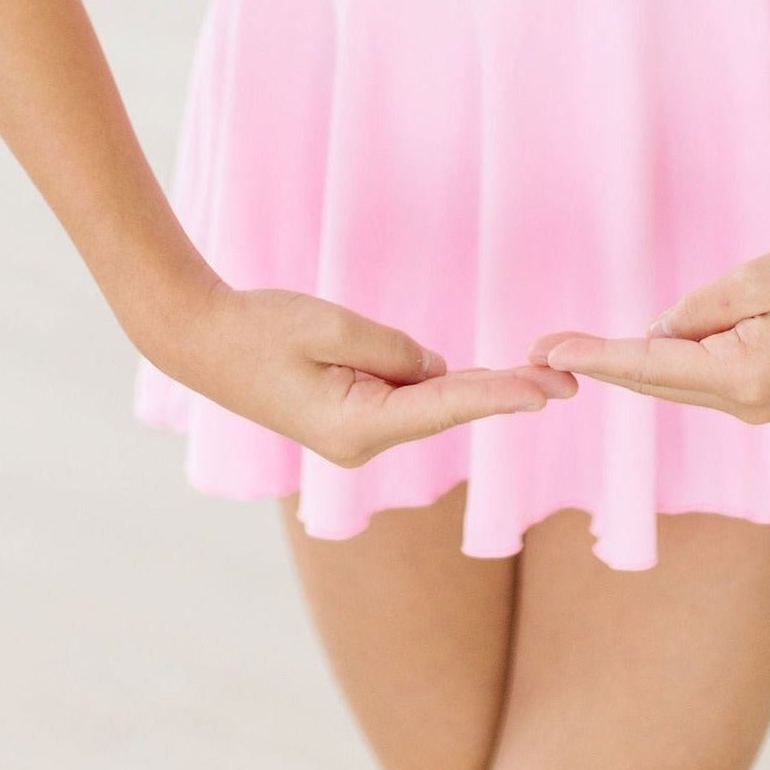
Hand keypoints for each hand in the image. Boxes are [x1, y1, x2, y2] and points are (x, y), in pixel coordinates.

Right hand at [155, 282, 578, 468]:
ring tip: (539, 375)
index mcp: (356, 427)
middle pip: (446, 411)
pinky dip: (442, 386)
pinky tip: (479, 378)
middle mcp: (360, 443)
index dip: (500, 394)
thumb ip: (394, 349)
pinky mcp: (349, 419)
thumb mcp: (331, 327)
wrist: (202, 341)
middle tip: (567, 382)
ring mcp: (354, 436)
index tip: (546, 392)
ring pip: (428, 406)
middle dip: (505, 394)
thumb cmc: (261, 328)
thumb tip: (437, 369)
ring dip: (477, 389)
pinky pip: (406, 400)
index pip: (444, 405)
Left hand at [525, 227, 769, 424]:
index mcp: (744, 378)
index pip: (649, 366)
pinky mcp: (763, 394)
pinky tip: (637, 347)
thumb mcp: (753, 278)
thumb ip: (697, 309)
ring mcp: (756, 407)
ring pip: (674, 382)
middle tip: (537, 347)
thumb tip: (656, 334)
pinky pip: (699, 376)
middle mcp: (746, 405)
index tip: (546, 349)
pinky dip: (666, 361)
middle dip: (598, 364)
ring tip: (569, 345)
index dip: (594, 356)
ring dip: (629, 364)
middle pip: (655, 383)